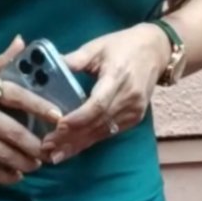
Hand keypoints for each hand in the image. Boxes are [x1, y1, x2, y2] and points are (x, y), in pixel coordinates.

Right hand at [0, 36, 62, 186]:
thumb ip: (0, 59)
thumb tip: (22, 41)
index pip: (17, 96)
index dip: (40, 107)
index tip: (58, 116)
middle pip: (12, 131)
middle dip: (34, 145)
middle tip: (50, 151)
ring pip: (0, 152)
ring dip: (22, 162)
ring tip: (36, 165)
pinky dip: (1, 174)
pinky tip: (13, 176)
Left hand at [41, 24, 170, 163]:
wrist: (156, 51)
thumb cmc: (123, 45)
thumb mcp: (97, 46)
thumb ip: (74, 59)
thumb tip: (46, 67)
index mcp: (117, 77)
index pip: (98, 104)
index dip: (78, 118)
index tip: (58, 126)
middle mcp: (128, 98)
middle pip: (98, 123)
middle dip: (71, 137)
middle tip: (47, 147)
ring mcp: (134, 111)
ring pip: (103, 132)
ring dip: (78, 145)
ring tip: (55, 155)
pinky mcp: (135, 118)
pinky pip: (109, 133)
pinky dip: (90, 141)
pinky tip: (73, 148)